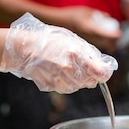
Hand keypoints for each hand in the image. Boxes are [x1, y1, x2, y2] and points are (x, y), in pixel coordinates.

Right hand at [0, 13, 117, 93]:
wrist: (23, 48)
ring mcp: (60, 78)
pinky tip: (61, 72)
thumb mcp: (72, 39)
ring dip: (80, 79)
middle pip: (92, 82)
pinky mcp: (52, 86)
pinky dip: (68, 83)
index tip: (104, 71)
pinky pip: (68, 88)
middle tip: (84, 66)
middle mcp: (68, 68)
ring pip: (80, 86)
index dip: (105, 73)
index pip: (101, 73)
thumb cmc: (47, 40)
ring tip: (69, 67)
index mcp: (76, 54)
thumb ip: (90, 53)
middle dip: (92, 75)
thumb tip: (104, 66)